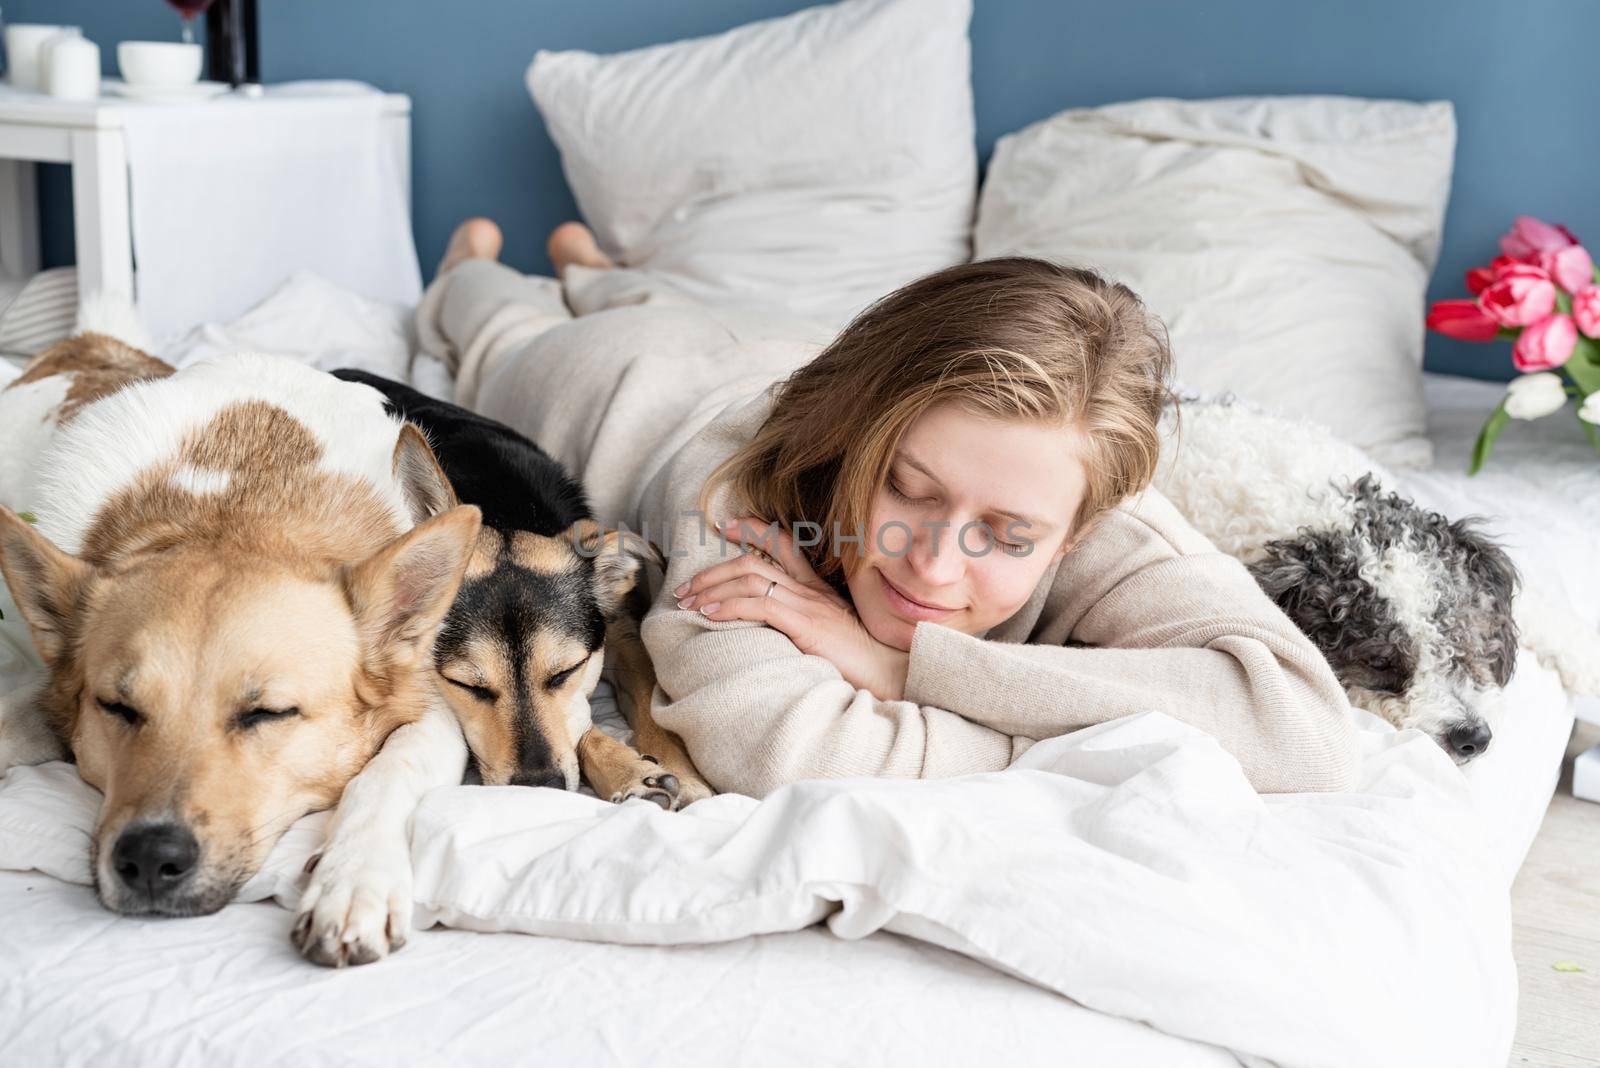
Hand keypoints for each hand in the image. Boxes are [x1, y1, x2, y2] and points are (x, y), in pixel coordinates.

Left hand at [675, 516, 909, 700]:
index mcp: (817, 588)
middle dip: (713, 570)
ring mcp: (809, 604)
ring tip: (688, 602)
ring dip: (712, 589)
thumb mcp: (829, 635)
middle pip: (754, 561)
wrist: (892, 673)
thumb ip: (803, 625)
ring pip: (750, 579)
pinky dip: (729, 606)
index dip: (754, 528)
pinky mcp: (807, 623)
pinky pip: (759, 605)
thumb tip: (770, 629)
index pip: (784, 543)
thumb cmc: (861, 662)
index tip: (727, 524)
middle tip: (686, 586)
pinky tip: (710, 614)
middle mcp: (811, 589)